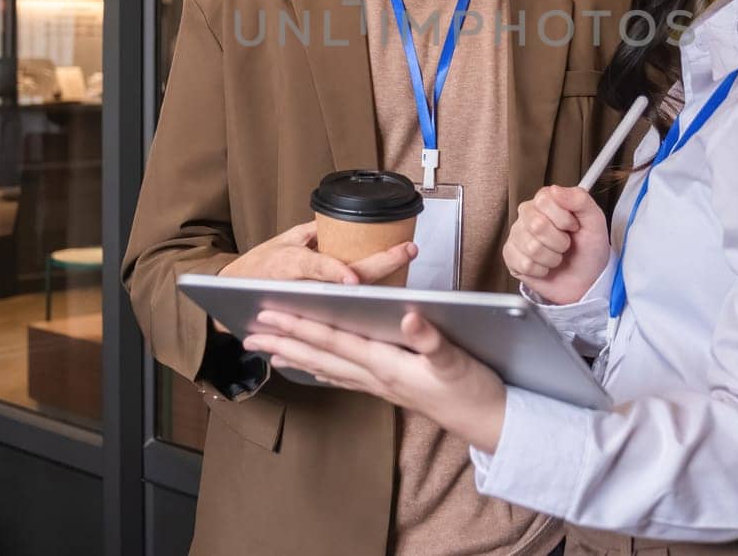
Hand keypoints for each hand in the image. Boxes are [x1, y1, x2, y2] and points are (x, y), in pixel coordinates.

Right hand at [213, 222, 416, 331]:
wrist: (233, 297)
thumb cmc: (259, 266)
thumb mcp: (284, 241)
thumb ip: (313, 233)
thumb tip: (343, 221)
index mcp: (292, 263)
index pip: (318, 267)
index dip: (337, 273)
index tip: (355, 279)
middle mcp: (302, 285)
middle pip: (345, 282)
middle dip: (381, 266)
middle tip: (408, 250)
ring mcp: (308, 303)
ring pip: (348, 300)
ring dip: (379, 290)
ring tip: (409, 275)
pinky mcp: (311, 316)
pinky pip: (342, 311)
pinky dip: (365, 307)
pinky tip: (392, 301)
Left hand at [243, 309, 507, 453]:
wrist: (488, 421)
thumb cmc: (473, 388)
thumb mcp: (457, 360)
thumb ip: (431, 339)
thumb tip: (407, 315)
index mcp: (387, 364)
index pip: (334, 341)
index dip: (301, 327)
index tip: (270, 316)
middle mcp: (376, 376)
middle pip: (321, 356)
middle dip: (284, 343)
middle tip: (249, 334)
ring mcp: (381, 384)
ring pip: (328, 368)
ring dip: (296, 358)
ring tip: (268, 351)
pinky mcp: (390, 387)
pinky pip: (345, 378)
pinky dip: (323, 371)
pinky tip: (313, 370)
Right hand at [503, 186, 610, 304]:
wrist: (586, 279)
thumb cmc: (588, 248)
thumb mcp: (595, 221)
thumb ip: (580, 200)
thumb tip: (556, 190)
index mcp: (545, 200)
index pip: (544, 200)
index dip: (564, 218)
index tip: (574, 226)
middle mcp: (527, 214)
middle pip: (537, 225)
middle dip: (559, 241)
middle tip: (566, 245)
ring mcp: (517, 235)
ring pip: (531, 247)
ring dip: (552, 258)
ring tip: (557, 256)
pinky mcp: (510, 256)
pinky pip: (524, 264)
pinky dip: (542, 270)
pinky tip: (545, 267)